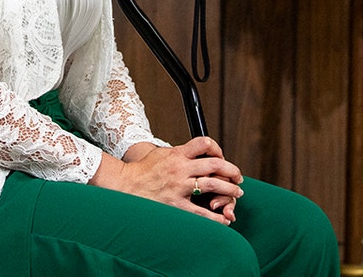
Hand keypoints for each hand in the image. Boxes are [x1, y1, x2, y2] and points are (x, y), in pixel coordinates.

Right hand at [91, 136, 243, 223]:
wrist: (124, 185)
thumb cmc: (142, 170)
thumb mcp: (160, 153)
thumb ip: (179, 153)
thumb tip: (196, 152)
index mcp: (176, 154)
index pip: (204, 143)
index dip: (217, 148)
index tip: (221, 157)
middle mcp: (180, 169)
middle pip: (215, 165)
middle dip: (232, 171)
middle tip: (238, 178)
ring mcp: (178, 187)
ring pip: (213, 185)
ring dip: (229, 190)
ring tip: (237, 194)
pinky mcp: (175, 205)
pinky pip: (201, 212)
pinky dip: (216, 217)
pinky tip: (224, 219)